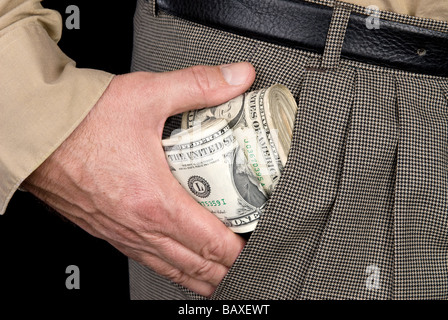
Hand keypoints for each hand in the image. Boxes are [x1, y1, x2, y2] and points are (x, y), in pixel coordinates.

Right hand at [23, 62, 255, 296]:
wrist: (35, 131)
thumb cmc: (83, 120)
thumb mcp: (148, 95)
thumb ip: (200, 86)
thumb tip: (238, 77)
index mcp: (155, 200)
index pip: (210, 240)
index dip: (238, 249)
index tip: (255, 247)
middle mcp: (140, 225)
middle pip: (194, 262)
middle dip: (225, 268)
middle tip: (247, 264)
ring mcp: (122, 232)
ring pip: (170, 268)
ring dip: (200, 276)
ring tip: (221, 278)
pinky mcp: (108, 229)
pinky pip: (146, 259)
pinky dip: (170, 268)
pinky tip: (177, 265)